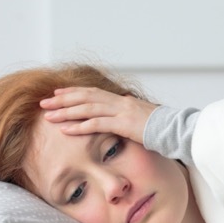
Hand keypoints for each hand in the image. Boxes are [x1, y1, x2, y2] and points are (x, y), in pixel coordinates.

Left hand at [40, 87, 156, 145]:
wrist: (178, 130)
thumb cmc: (164, 128)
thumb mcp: (144, 119)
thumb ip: (130, 117)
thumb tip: (124, 120)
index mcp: (123, 100)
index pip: (93, 92)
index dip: (74, 92)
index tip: (58, 93)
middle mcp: (120, 102)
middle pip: (85, 97)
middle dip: (63, 99)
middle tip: (45, 102)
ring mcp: (121, 112)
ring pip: (87, 108)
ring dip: (66, 112)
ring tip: (49, 116)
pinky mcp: (124, 125)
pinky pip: (97, 124)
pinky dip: (79, 126)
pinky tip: (65, 129)